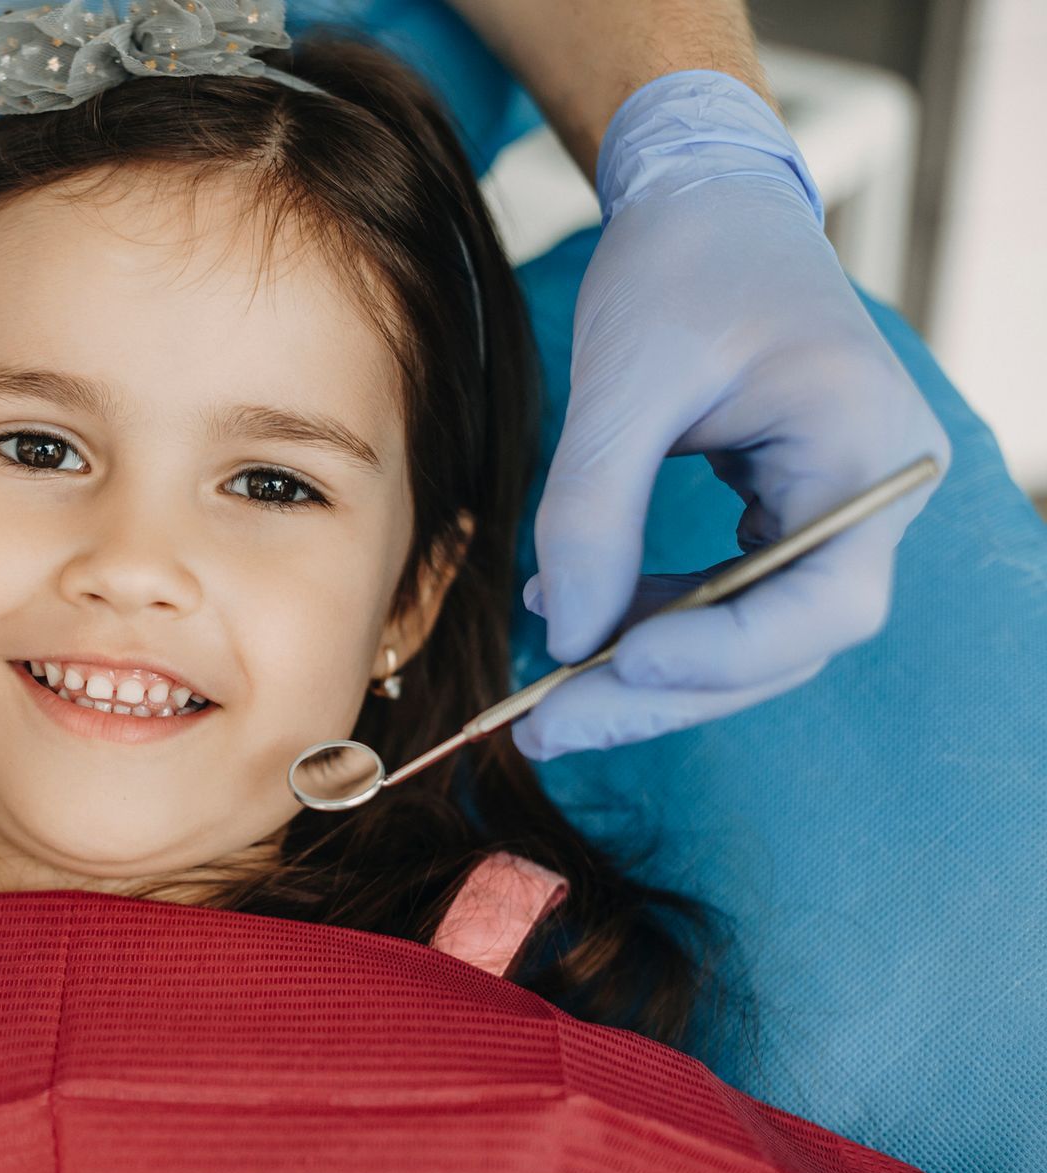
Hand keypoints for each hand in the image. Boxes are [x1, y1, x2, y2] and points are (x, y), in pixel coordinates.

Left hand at [516, 71, 947, 760]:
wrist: (706, 202)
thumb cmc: (682, 265)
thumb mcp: (626, 377)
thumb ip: (593, 509)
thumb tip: (563, 641)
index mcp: (869, 451)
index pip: (822, 602)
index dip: (722, 654)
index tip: (614, 663)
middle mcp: (871, 497)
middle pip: (780, 644)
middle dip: (659, 692)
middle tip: (544, 729)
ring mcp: (832, 511)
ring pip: (747, 636)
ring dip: (643, 674)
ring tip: (541, 699)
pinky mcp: (781, 515)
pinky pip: (723, 598)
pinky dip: (645, 621)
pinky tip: (568, 620)